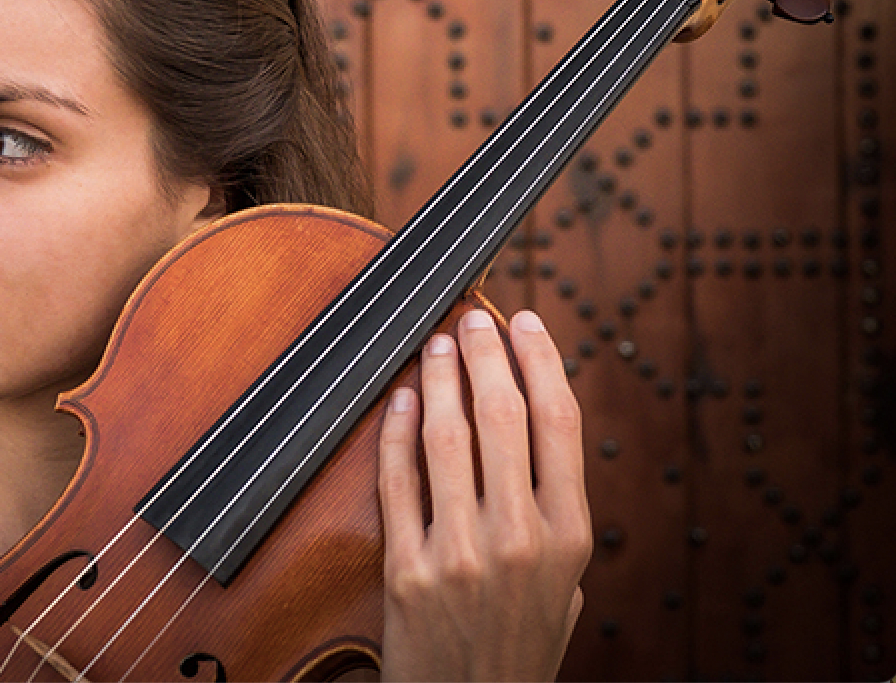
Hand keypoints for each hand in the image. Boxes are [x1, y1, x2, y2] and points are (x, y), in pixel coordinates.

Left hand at [377, 309, 591, 681]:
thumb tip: (539, 442)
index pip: (560, 422)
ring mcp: (462, 554)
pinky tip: (399, 400)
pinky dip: (396, 432)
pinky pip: (398, 482)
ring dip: (439, 380)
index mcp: (570, 536)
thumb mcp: (565, 592)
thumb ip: (558, 522)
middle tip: (472, 317)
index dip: (541, 360)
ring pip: (449, 438)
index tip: (526, 322)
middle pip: (504, 415)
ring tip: (434, 345)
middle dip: (485, 353)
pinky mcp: (409, 572)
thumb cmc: (518, 649)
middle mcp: (522, 539)